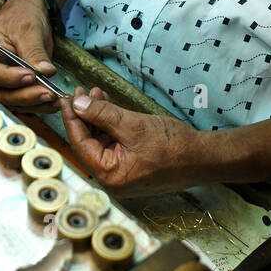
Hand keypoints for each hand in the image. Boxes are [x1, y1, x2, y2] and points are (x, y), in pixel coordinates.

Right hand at [0, 0, 60, 112]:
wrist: (26, 15)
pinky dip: (38, 104)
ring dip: (33, 103)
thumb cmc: (19, 16)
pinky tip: (53, 101)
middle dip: (24, 95)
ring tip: (53, 98)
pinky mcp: (11, 89)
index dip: (8, 77)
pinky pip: (22, 102)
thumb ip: (34, 52)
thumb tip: (45, 72)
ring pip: (10, 101)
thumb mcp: (28, 29)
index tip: (30, 76)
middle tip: (46, 92)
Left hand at [59, 86, 204, 196]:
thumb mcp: (133, 125)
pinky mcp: (131, 167)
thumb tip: (77, 104)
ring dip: (97, 117)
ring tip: (97, 94)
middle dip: (84, 115)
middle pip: (88, 142)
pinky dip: (110, 126)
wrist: (204, 158)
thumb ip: (102, 114)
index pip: (80, 143)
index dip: (71, 118)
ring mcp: (122, 174)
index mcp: (109, 175)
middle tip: (81, 91)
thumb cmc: (173, 146)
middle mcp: (112, 179)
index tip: (66, 97)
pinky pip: (113, 144)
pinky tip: (108, 106)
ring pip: (100, 141)